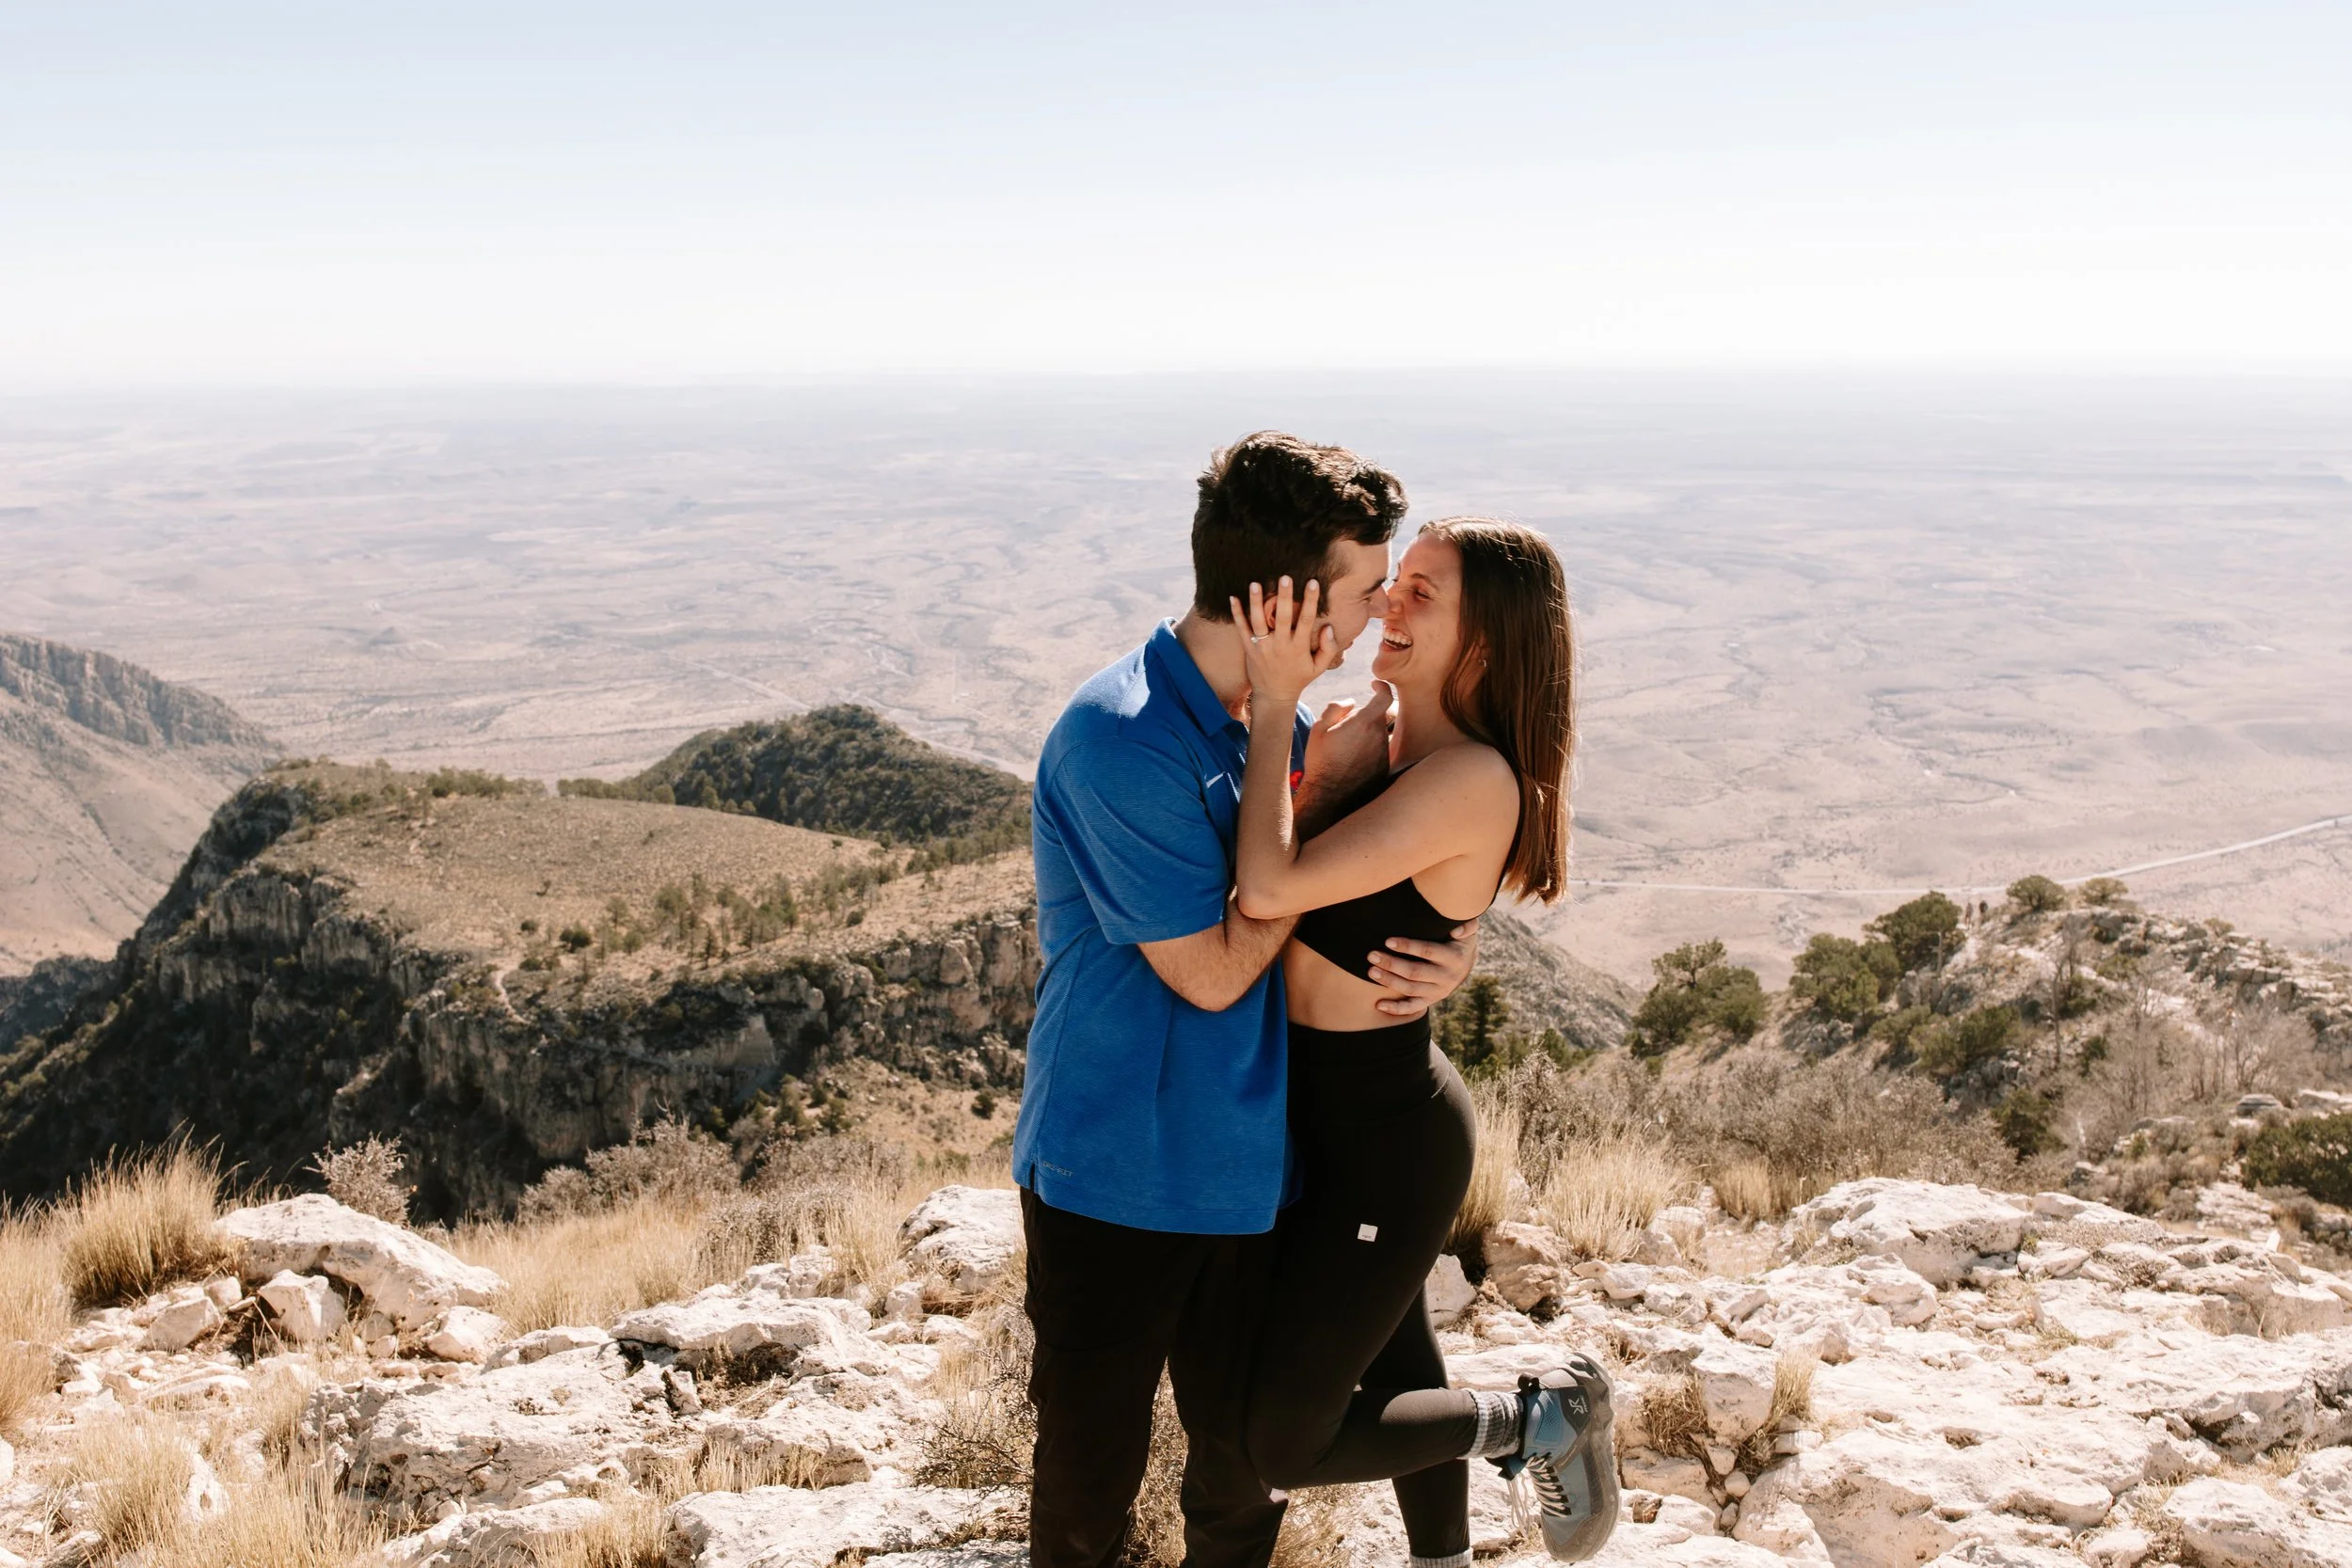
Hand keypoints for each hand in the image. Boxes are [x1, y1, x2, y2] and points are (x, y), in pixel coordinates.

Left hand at [1230, 577, 1337, 711]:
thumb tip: (1329, 627)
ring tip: (1255, 583)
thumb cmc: (1298, 678)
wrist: (1274, 696)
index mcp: (1298, 647)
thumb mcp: (1318, 667)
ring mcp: (1263, 647)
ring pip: (1259, 621)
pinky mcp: (1249, 649)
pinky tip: (1233, 597)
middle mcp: (1280, 645)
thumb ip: (1329, 648)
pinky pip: (1242, 629)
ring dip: (1256, 602)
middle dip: (1284, 597)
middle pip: (1283, 617)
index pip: (1307, 620)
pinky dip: (1237, 614)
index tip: (1313, 582)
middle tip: (1284, 577)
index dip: (1311, 601)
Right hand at [1302, 686, 1393, 807]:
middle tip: (1354, 721)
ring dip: (1371, 732)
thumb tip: (1351, 703)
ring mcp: (1384, 752)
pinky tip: (1355, 758)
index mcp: (1364, 723)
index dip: (1382, 687)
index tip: (1375, 685)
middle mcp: (1379, 736)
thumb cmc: (1321, 761)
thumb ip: (1336, 708)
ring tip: (1350, 745)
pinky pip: (1382, 749)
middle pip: (1384, 715)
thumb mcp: (1319, 729)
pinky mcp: (1385, 766)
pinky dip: (1372, 748)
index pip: (1385, 696)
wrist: (1329, 796)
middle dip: (1372, 712)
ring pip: (1383, 733)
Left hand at [1368, 919, 1480, 1017]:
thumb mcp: (1469, 930)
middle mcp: (1446, 977)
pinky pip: (1413, 1008)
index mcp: (1454, 958)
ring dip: (1389, 981)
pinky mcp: (1431, 1000)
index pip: (1428, 951)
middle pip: (1415, 972)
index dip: (1408, 946)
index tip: (1388, 941)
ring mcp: (1438, 991)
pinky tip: (1379, 1005)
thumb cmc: (1459, 940)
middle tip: (1372, 955)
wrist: (1466, 964)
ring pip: (1411, 989)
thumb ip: (1467, 925)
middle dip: (1392, 964)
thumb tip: (1456, 931)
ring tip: (1371, 971)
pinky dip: (1396, 1009)